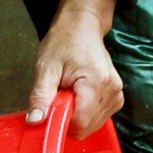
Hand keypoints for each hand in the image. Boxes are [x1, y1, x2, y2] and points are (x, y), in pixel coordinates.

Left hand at [26, 0, 124, 138]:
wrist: (81, 26)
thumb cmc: (64, 42)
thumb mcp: (46, 68)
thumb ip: (40, 97)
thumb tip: (35, 121)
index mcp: (97, 83)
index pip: (80, 123)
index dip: (61, 121)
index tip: (53, 104)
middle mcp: (112, 90)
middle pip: (87, 127)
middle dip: (69, 116)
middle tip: (61, 92)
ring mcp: (117, 94)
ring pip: (92, 125)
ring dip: (76, 113)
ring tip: (70, 89)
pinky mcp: (116, 97)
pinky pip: (98, 118)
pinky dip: (85, 112)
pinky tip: (78, 94)